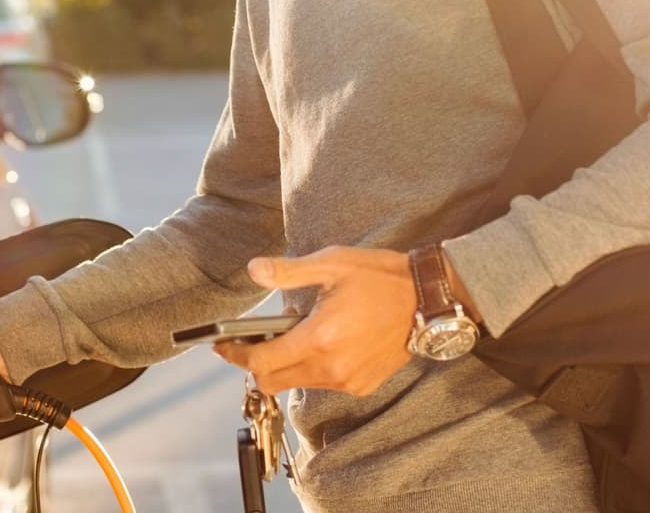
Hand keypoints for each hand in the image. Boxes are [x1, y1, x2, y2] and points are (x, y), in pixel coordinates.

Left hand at [212, 247, 415, 396]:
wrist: (428, 301)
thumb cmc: (379, 277)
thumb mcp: (332, 264)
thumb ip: (289, 271)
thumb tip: (254, 270)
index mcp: (319, 338)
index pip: (261, 362)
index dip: (235, 355)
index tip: (221, 345)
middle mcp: (331, 368)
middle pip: (273, 381)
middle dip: (256, 364)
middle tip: (253, 341)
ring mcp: (347, 381)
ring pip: (297, 384)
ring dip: (285, 365)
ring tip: (294, 335)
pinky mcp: (361, 385)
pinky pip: (322, 384)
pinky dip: (311, 369)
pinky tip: (322, 343)